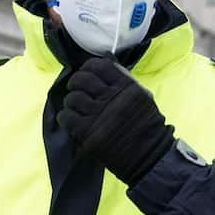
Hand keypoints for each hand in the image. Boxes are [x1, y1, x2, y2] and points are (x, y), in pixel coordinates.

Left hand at [57, 57, 173, 185]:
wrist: (149, 156)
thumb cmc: (145, 126)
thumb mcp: (141, 96)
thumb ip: (123, 79)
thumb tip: (105, 58)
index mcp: (126, 87)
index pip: (100, 66)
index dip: (88, 67)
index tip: (85, 73)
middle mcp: (112, 98)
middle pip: (82, 79)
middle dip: (75, 83)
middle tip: (75, 89)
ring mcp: (99, 115)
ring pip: (73, 98)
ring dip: (70, 102)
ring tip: (74, 108)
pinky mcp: (89, 133)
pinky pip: (66, 117)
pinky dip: (64, 117)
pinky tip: (70, 120)